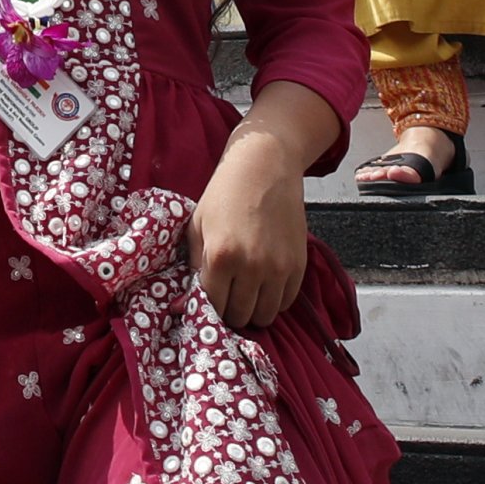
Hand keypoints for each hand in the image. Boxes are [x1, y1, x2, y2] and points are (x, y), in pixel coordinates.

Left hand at [190, 126, 311, 331]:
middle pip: (240, 316)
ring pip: (265, 315)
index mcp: (220, 257)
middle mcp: (251, 267)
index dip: (208, 307)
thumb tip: (185, 300)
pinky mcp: (299, 265)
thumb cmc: (225, 193)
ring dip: (253, 310)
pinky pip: (287, 301)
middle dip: (230, 312)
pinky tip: (264, 285)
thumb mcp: (198, 225)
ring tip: (246, 293)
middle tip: (227, 297)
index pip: (213, 306)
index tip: (208, 300)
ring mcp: (278, 268)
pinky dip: (274, 300)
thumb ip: (193, 265)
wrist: (264, 167)